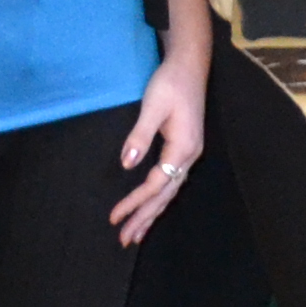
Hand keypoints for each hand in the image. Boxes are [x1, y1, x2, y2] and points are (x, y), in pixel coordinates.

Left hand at [107, 33, 211, 246]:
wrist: (190, 66)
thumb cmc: (171, 83)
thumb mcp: (153, 106)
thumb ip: (140, 136)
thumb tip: (128, 164)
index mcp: (183, 148)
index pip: (155, 184)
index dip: (134, 202)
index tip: (114, 217)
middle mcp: (189, 156)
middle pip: (165, 195)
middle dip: (145, 218)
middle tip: (125, 239)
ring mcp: (189, 154)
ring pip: (170, 191)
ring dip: (153, 213)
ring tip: (137, 233)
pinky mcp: (184, 149)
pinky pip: (171, 182)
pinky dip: (159, 198)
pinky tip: (152, 206)